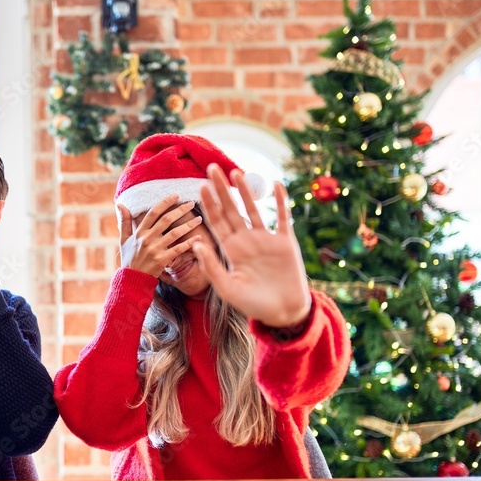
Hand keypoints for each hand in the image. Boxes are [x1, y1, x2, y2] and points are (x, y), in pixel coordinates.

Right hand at [117, 195, 202, 277]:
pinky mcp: (162, 260)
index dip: (165, 203)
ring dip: (188, 225)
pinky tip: (198, 237)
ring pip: (175, 233)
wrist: (132, 279)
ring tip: (199, 219)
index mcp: (139, 232)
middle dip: (180, 210)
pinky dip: (189, 243)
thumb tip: (119, 204)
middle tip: (191, 203)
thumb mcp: (123, 239)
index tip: (176, 195)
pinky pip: (178, 249)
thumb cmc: (129, 258)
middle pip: (166, 220)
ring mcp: (155, 249)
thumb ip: (124, 221)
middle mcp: (147, 239)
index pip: (153, 212)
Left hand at [192, 166, 311, 328]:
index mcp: (231, 251)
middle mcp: (247, 241)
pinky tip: (276, 184)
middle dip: (221, 190)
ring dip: (245, 191)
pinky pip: (282, 217)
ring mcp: (266, 240)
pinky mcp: (285, 242)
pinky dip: (280, 201)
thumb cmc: (253, 305)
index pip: (216, 223)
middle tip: (211, 168)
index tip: (200, 186)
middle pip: (231, 210)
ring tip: (236, 172)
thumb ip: (211, 266)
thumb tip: (195, 243)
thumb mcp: (227, 288)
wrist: (283, 313)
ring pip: (254, 209)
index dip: (209, 205)